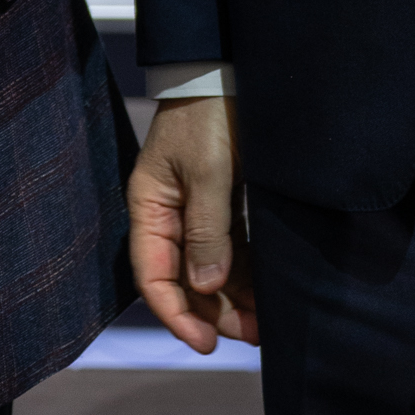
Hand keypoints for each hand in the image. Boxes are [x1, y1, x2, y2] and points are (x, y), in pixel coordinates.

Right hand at [129, 94, 257, 355]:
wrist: (227, 72)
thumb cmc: (208, 116)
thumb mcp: (209, 171)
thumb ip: (207, 229)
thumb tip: (206, 285)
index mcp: (149, 208)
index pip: (153, 277)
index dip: (177, 315)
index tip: (206, 342)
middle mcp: (168, 216)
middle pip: (184, 281)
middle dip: (214, 313)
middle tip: (252, 335)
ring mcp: (195, 212)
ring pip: (209, 270)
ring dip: (233, 298)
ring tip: (265, 323)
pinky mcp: (221, 204)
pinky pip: (230, 251)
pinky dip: (244, 274)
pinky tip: (265, 292)